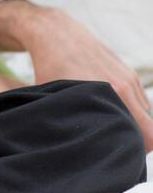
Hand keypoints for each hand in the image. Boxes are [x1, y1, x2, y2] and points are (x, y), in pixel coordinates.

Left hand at [17, 6, 152, 150]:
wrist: (57, 34)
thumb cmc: (50, 69)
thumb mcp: (55, 98)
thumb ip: (69, 122)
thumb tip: (70, 151)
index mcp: (112, 95)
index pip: (147, 135)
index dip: (136, 151)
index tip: (122, 158)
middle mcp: (126, 87)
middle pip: (151, 128)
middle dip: (138, 143)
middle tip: (118, 152)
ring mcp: (130, 79)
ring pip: (145, 114)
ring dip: (135, 126)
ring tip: (114, 135)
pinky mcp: (128, 74)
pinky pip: (140, 101)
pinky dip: (132, 111)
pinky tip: (113, 116)